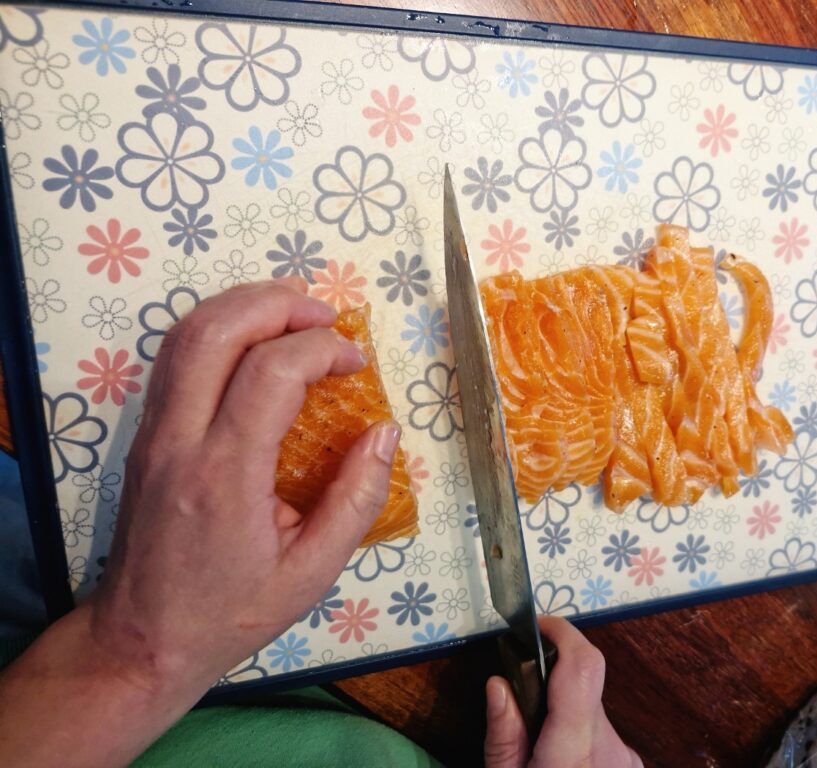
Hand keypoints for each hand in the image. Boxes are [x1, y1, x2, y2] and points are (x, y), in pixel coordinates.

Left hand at [93, 277, 400, 692]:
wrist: (141, 640)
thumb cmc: (231, 612)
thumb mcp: (312, 573)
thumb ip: (357, 499)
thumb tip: (385, 432)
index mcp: (225, 476)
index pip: (270, 373)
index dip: (321, 348)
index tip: (356, 362)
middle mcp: (179, 441)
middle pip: (215, 331)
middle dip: (277, 304)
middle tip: (325, 315)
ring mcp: (152, 433)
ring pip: (185, 334)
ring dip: (243, 307)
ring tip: (294, 313)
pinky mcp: (145, 435)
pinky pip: (175, 358)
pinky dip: (218, 330)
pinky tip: (255, 342)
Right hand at [484, 617, 641, 767]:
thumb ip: (504, 737)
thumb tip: (499, 683)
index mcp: (574, 750)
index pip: (583, 665)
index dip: (563, 633)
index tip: (537, 627)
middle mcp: (609, 747)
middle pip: (583, 685)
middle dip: (552, 684)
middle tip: (522, 709)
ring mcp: (625, 756)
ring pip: (591, 709)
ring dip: (566, 714)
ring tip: (542, 749)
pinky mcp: (630, 762)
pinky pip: (602, 732)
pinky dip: (580, 736)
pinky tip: (564, 759)